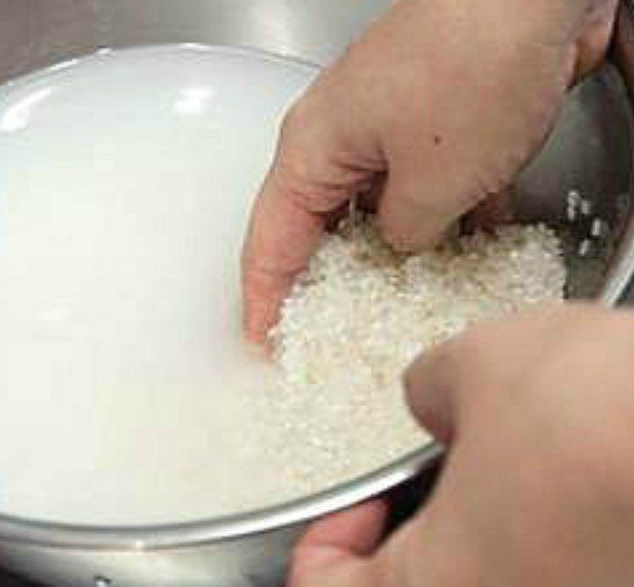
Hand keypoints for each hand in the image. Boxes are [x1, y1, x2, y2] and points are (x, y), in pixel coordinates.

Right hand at [241, 0, 615, 341]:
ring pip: (377, 204)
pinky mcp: (431, 112)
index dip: (264, 297)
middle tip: (329, 331)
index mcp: (312, 147)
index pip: (270, 239)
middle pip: (317, 222)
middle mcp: (338, 132)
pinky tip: (468, 247)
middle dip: (326, 277)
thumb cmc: (470, 67)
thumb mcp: (434, 184)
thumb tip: (403, 243)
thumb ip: (406, 235)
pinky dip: (441, 215)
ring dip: (394, 248)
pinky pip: (422, 180)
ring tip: (402, 302)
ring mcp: (386, 119)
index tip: (262, 341)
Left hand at [290, 304, 633, 586]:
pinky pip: (560, 570)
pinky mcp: (619, 581)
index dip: (325, 546)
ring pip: (498, 579)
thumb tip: (432, 405)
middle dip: (415, 539)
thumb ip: (429, 390)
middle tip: (433, 483)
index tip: (354, 503)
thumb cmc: (594, 407)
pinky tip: (565, 487)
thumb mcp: (476, 364)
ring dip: (487, 542)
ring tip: (506, 475)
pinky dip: (547, 544)